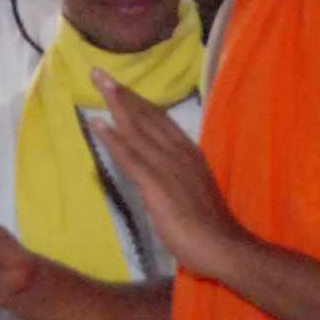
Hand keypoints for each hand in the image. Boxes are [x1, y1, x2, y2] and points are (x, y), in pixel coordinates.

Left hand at [83, 78, 249, 278]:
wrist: (222, 246)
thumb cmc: (210, 228)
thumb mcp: (194, 192)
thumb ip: (178, 178)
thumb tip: (164, 174)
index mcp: (189, 154)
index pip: (161, 121)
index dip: (139, 102)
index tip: (121, 86)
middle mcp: (178, 152)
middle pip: (147, 116)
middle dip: (122, 93)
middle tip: (99, 72)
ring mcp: (167, 166)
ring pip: (138, 128)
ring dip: (116, 104)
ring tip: (97, 82)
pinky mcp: (156, 183)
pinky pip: (130, 156)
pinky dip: (113, 138)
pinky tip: (97, 123)